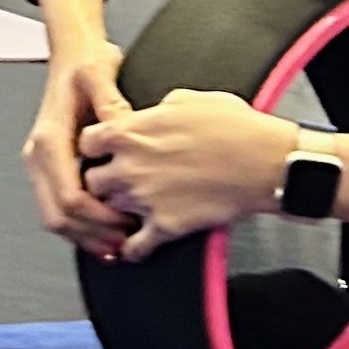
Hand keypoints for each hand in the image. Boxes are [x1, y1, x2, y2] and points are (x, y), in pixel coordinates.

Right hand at [24, 42, 137, 258]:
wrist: (71, 56)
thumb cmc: (85, 65)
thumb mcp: (99, 74)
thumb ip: (111, 103)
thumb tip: (124, 130)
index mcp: (49, 139)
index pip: (69, 196)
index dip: (99, 218)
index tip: (128, 222)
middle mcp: (39, 155)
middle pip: (58, 216)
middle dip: (92, 235)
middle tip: (127, 243)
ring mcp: (41, 163)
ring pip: (55, 218)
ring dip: (86, 237)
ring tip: (121, 245)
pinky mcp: (50, 168)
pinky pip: (58, 208)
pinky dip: (80, 228)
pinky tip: (106, 236)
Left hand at [80, 88, 298, 260]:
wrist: (263, 162)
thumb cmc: (233, 127)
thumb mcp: (185, 100)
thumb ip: (155, 110)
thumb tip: (152, 115)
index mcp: (130, 131)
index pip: (85, 143)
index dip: (95, 148)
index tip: (104, 152)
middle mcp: (130, 166)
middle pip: (92, 181)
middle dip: (102, 181)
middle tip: (115, 182)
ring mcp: (145, 198)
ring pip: (109, 212)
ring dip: (117, 211)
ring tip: (129, 210)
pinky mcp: (166, 226)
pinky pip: (134, 247)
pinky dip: (133, 249)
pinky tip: (137, 245)